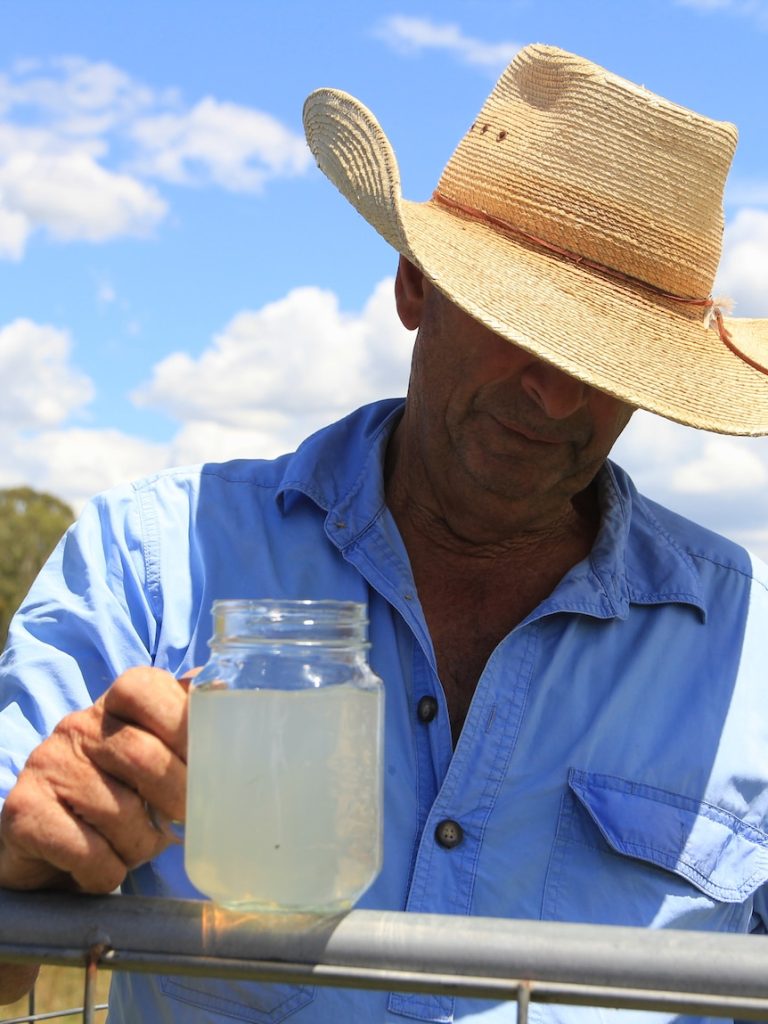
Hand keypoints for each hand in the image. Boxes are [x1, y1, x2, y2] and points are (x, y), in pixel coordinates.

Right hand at [0, 667, 188, 893]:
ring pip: (118, 812)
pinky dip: (106, 871)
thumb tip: (234, 697)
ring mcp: (46, 764)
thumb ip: (190, 726)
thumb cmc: (121, 792)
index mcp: (117, 700)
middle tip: (187, 821)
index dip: (184, 728)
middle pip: (143, 756)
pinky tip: (101, 865)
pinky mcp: (23, 811)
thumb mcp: (157, 752)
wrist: (46, 841)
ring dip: (140, 847)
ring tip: (137, 848)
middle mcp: (78, 724)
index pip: (150, 690)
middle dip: (177, 799)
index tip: (210, 768)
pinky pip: (85, 851)